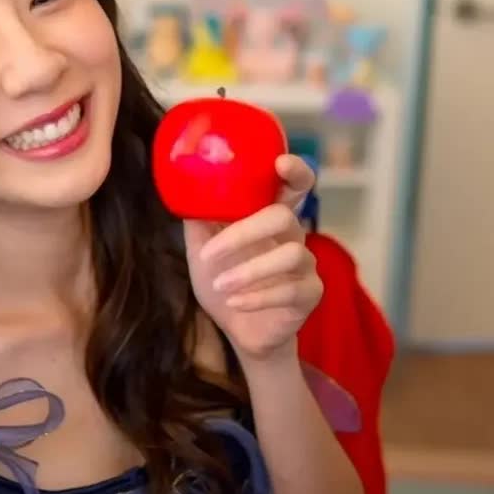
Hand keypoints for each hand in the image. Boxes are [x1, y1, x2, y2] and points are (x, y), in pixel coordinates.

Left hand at [183, 155, 321, 361]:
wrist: (239, 330)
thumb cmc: (224, 281)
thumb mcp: (202, 251)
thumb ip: (198, 222)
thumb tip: (183, 189)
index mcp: (269, 218)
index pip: (293, 185)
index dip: (294, 170)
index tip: (279, 162)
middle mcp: (293, 236)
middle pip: (284, 216)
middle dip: (245, 232)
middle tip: (211, 252)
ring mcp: (306, 265)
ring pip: (291, 254)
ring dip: (249, 271)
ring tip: (220, 285)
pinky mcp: (310, 294)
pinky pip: (291, 290)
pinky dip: (258, 296)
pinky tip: (235, 301)